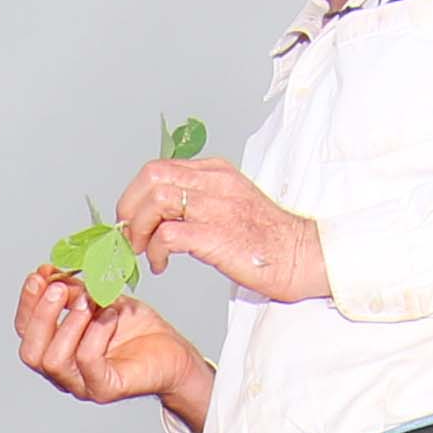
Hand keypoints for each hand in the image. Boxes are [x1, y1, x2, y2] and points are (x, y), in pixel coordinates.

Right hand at [14, 265, 205, 410]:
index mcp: (56, 349)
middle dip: (42, 316)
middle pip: (31, 353)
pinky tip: (110, 315)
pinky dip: (96, 333)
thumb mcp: (100, 300)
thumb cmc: (136, 330)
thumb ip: (74, 291)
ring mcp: (83, 384)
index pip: (26, 331)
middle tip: (61, 289)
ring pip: (54, 361)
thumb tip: (52, 274)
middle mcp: (64, 372)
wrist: (173, 352)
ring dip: (68, 325)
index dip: (28, 302)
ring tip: (90, 301)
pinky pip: (88, 362)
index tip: (40, 275)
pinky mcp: (105, 389)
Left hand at [115, 156, 328, 302]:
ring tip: (144, 251)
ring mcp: (215, 207)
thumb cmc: (268, 239)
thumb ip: (200, 201)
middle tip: (131, 236)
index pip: (159, 169)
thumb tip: (161, 216)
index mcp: (216, 172)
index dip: (135, 195)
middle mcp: (214, 182)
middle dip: (130, 207)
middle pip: (151, 177)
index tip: (133, 219)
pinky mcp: (216, 235)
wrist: (302, 256)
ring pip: (155, 200)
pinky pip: (168, 235)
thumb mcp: (231, 204)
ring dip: (139, 229)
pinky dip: (155, 250)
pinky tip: (161, 263)